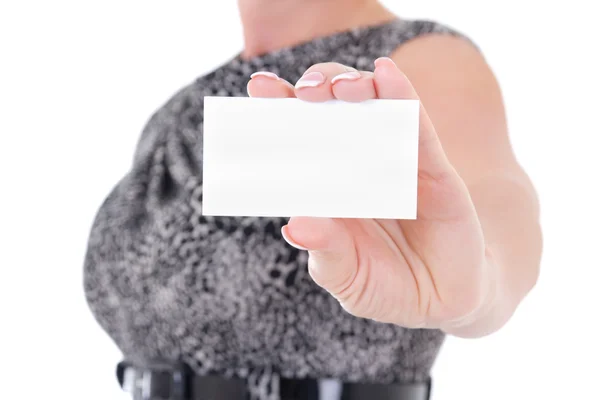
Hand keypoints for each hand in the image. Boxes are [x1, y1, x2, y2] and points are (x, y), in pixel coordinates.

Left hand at [247, 58, 496, 334]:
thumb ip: (327, 252)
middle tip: (301, 92)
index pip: (298, 143)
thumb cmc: (387, 287)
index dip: (279, 113)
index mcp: (327, 190)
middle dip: (314, 91)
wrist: (444, 300)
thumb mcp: (351, 278)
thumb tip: (294, 227)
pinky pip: (417, 127)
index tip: (258, 86)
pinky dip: (402, 98)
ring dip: (353, 88)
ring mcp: (395, 162)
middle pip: (331, 112)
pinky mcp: (433, 167)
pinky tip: (386, 75)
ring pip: (371, 109)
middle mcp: (357, 167)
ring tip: (338, 88)